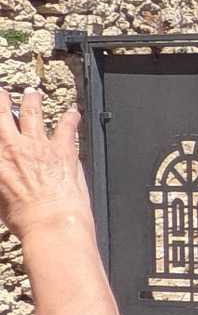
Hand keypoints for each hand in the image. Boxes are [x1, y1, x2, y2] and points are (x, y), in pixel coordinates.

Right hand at [0, 88, 90, 235]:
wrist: (51, 223)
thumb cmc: (25, 219)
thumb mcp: (0, 199)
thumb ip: (4, 180)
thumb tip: (7, 172)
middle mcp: (12, 147)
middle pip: (2, 112)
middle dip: (1, 99)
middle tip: (1, 92)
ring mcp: (39, 145)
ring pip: (33, 113)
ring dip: (33, 101)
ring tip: (33, 93)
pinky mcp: (63, 149)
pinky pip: (67, 126)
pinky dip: (71, 117)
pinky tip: (73, 111)